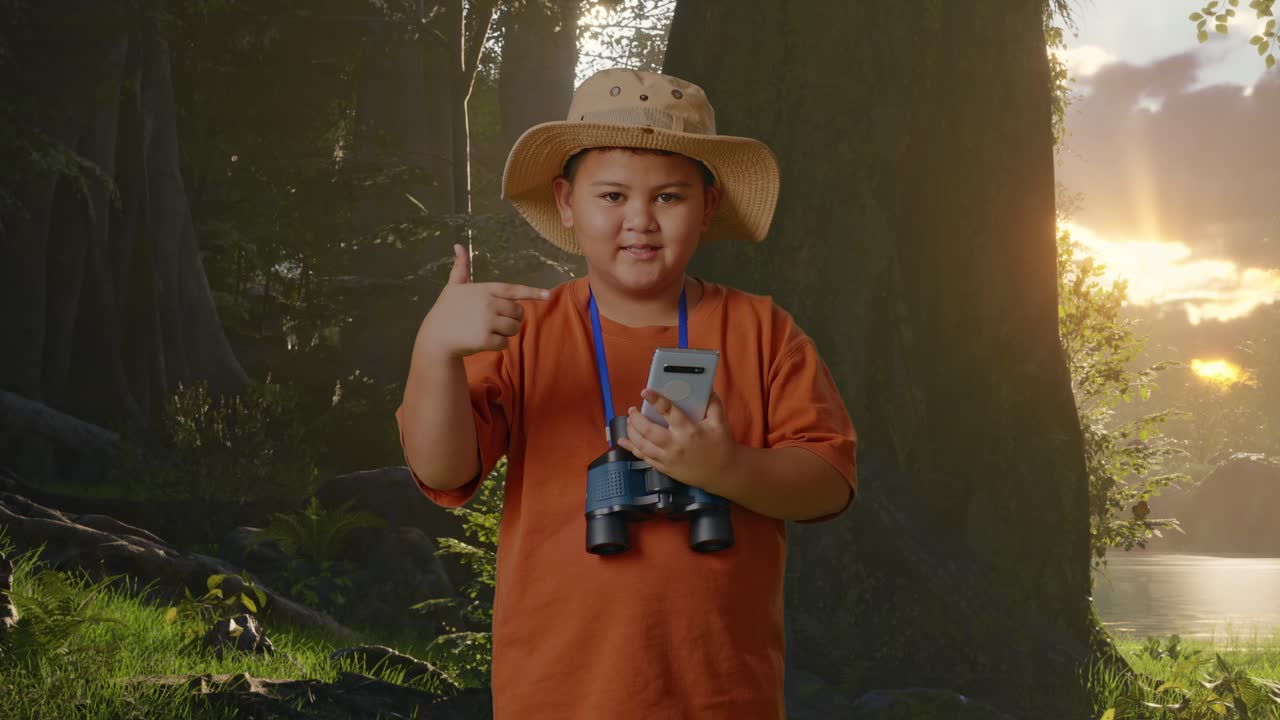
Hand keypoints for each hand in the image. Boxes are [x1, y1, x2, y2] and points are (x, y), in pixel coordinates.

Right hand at [421, 244, 549, 358]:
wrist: (436, 337)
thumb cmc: (446, 310)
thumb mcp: (453, 286)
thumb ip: (461, 268)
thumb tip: (458, 245)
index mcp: (484, 289)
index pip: (513, 290)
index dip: (532, 292)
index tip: (548, 295)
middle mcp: (488, 303)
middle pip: (518, 312)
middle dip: (512, 318)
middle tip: (494, 321)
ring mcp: (487, 321)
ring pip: (514, 328)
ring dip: (505, 333)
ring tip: (486, 330)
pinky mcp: (486, 339)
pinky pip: (504, 344)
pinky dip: (497, 345)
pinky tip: (482, 341)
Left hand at [618, 389, 738, 493]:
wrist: (723, 473)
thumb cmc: (721, 446)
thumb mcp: (720, 422)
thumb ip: (712, 404)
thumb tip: (706, 388)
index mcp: (689, 430)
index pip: (669, 412)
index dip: (655, 400)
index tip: (645, 392)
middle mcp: (676, 445)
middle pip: (649, 431)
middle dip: (636, 419)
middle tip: (632, 409)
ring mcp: (669, 458)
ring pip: (642, 445)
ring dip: (632, 432)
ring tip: (629, 422)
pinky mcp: (665, 468)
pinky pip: (644, 458)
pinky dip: (632, 449)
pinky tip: (624, 441)